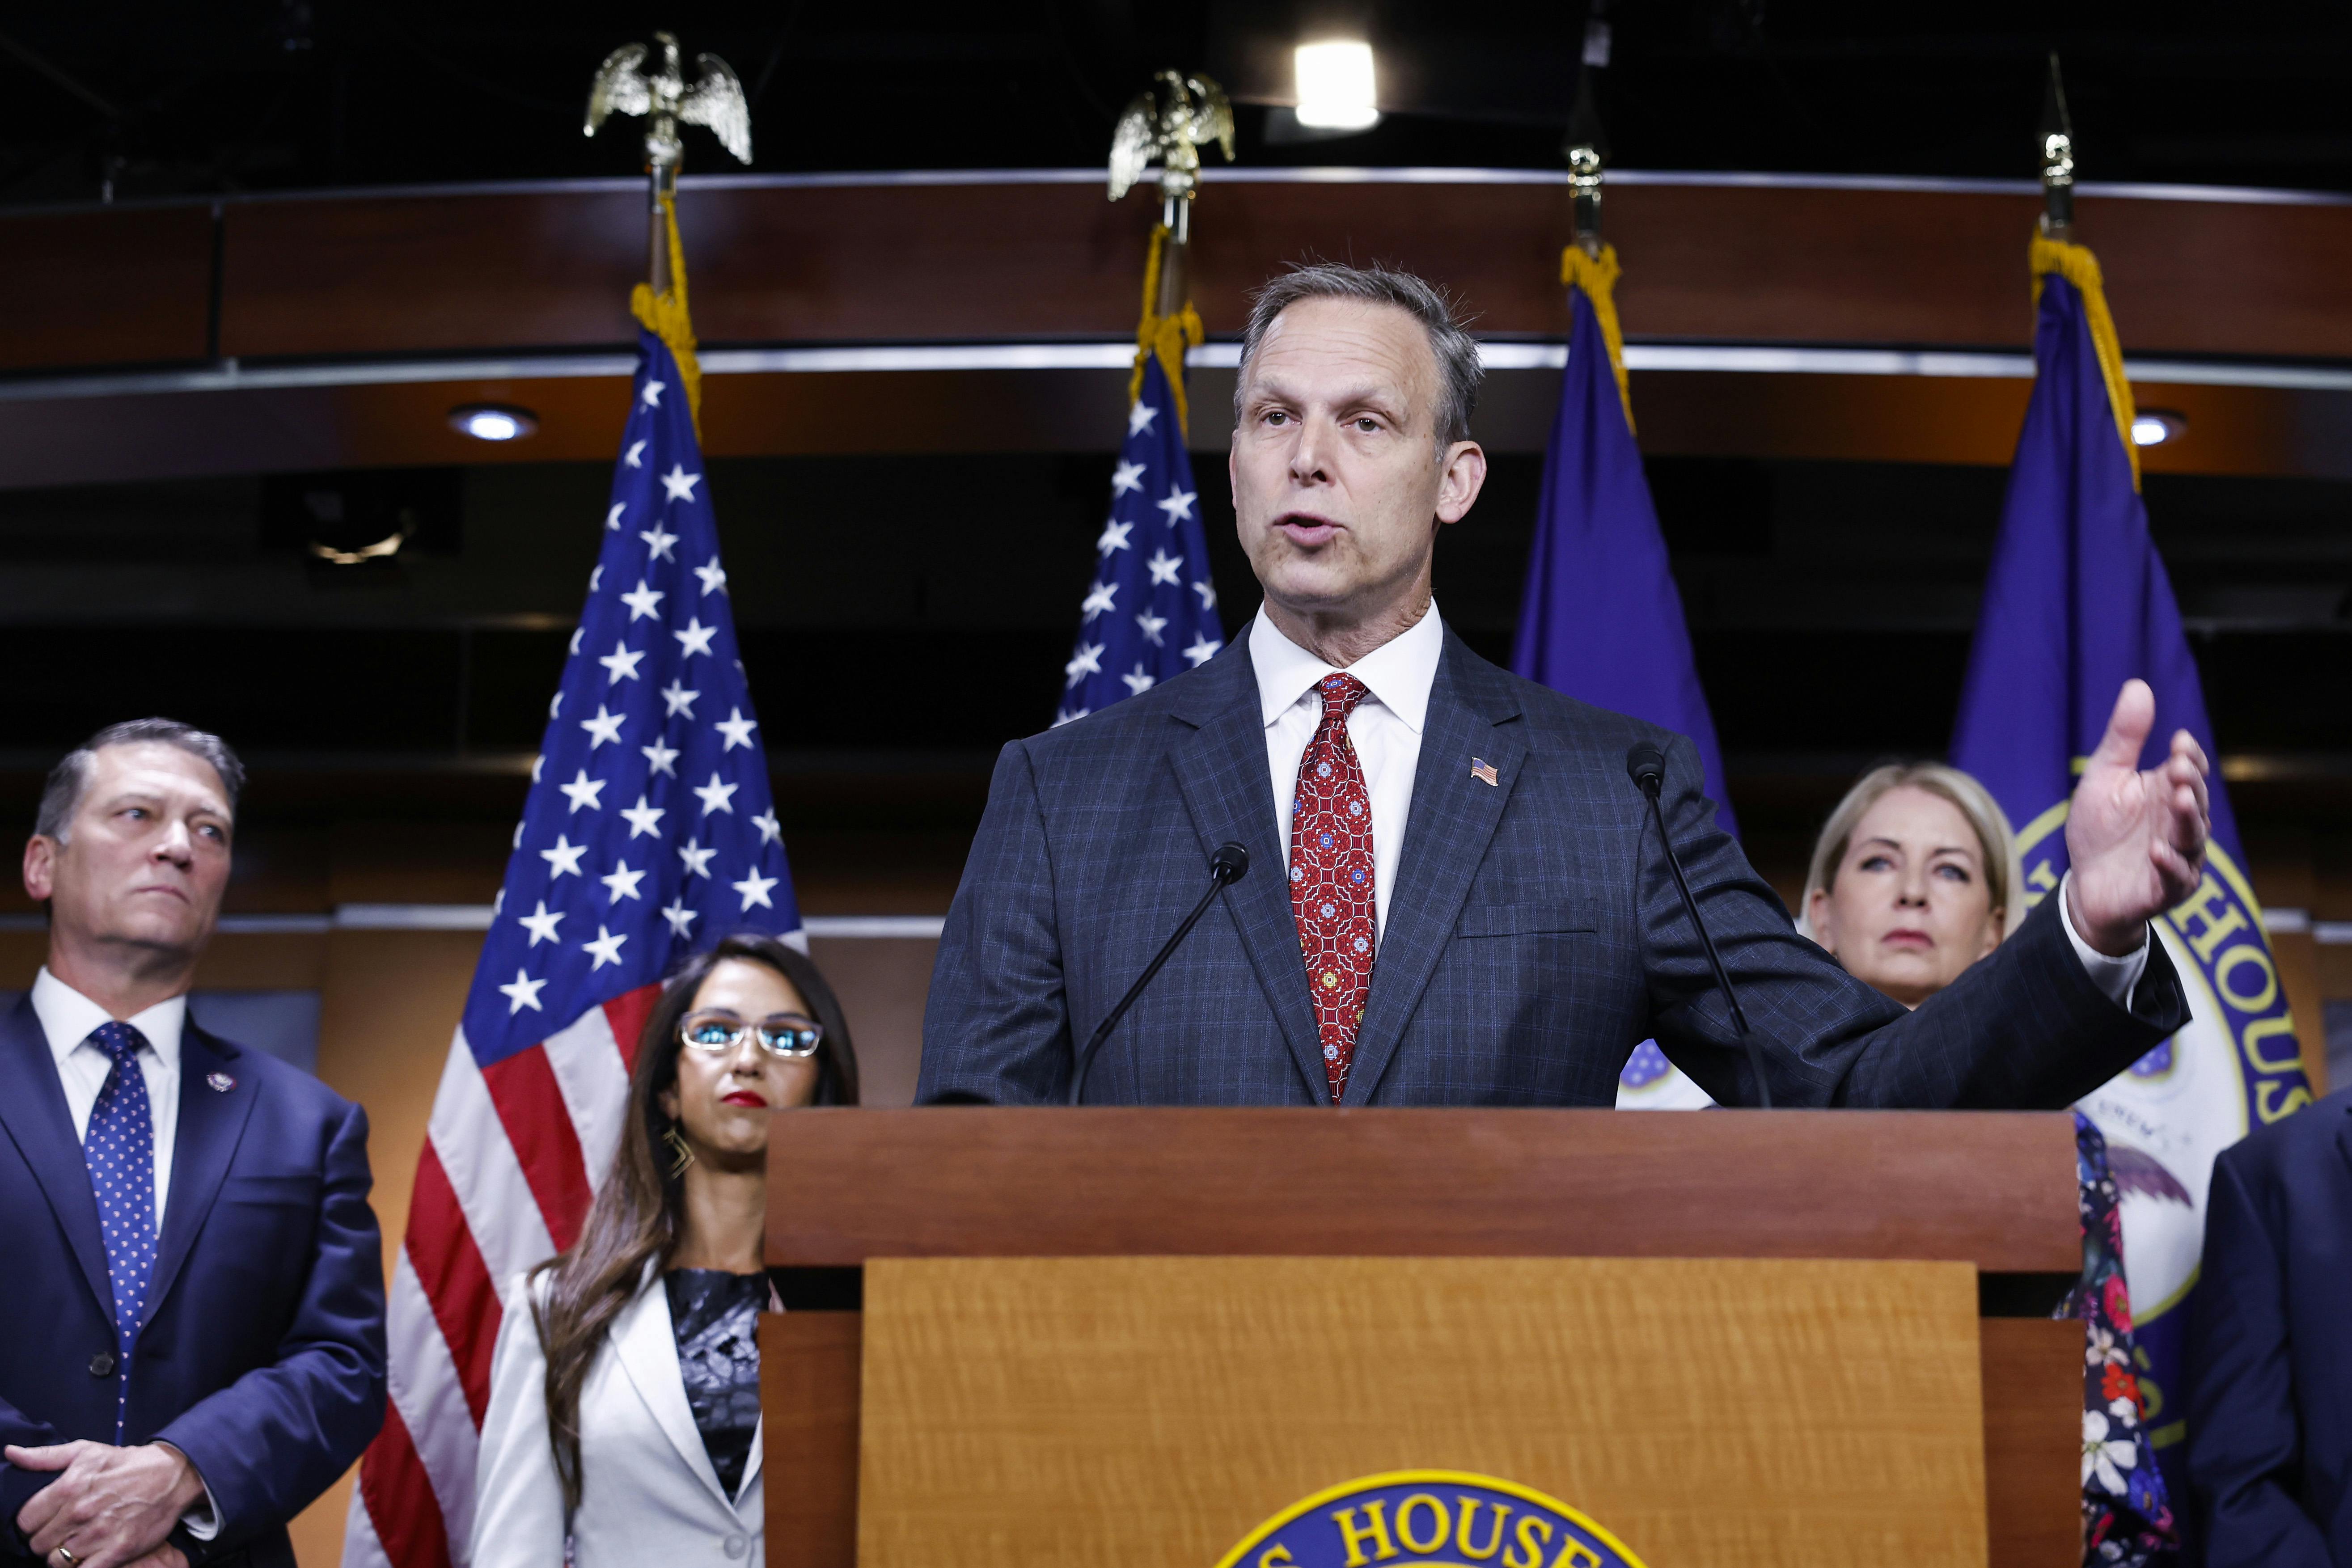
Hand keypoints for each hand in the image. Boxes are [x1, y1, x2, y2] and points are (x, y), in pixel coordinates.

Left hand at [5, 1441, 203, 1567]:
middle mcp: (80, 1512)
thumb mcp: (86, 1451)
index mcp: (69, 1486)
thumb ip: (45, 1457)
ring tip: (75, 1544)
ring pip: (56, 1561)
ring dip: (62, 1555)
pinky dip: (80, 1567)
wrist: (174, 1474)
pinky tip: (87, 1556)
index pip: (25, 1520)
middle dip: (46, 1540)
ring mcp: (99, 1533)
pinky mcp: (117, 1551)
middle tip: (62, 1532)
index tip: (44, 1520)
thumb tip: (11, 1453)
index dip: (32, 1522)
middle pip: (38, 1544)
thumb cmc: (126, 1463)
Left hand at [2063, 679, 2209, 955]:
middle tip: (2177, 768)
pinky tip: (2157, 850)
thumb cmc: (2098, 829)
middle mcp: (2180, 822)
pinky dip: (2170, 864)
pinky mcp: (2168, 889)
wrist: (2085, 885)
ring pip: (2193, 836)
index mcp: (2167, 792)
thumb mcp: (2104, 777)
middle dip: (2189, 783)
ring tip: (2178, 799)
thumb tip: (2139, 685)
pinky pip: (2177, 877)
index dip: (2188, 756)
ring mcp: (2180, 856)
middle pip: (2195, 799)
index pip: (2189, 769)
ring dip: (2188, 818)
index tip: (2178, 742)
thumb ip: (2123, 737)